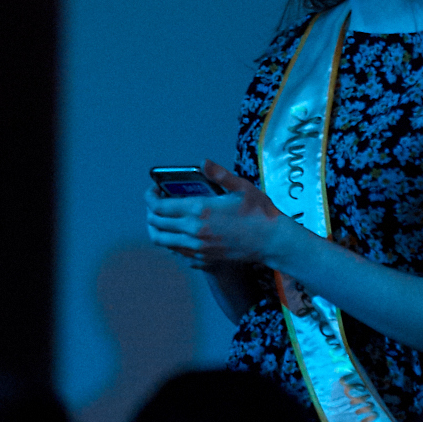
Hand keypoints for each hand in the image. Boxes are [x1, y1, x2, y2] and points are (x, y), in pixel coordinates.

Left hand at [144, 161, 290, 269]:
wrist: (272, 241)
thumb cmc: (259, 212)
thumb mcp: (241, 187)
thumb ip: (219, 174)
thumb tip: (203, 162)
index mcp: (200, 210)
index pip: (160, 207)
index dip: (150, 198)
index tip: (152, 190)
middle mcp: (194, 231)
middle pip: (156, 225)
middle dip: (150, 213)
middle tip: (154, 204)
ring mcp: (197, 248)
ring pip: (162, 241)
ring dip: (156, 229)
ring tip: (161, 219)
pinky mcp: (203, 259)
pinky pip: (177, 252)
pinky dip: (171, 242)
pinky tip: (178, 233)